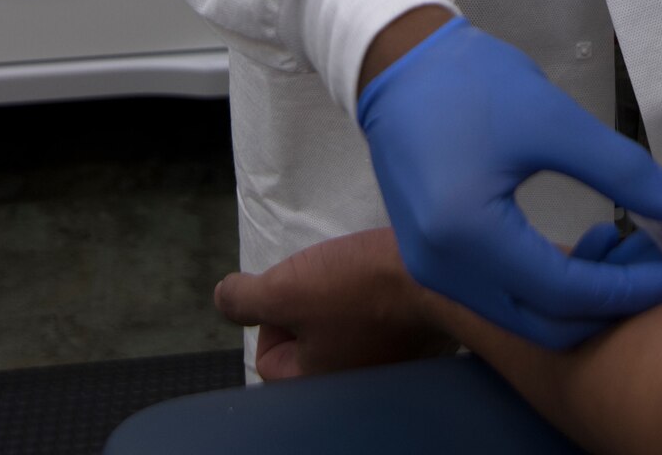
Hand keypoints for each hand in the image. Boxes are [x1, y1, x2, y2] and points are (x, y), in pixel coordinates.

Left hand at [214, 229, 454, 379]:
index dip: (277, 313)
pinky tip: (385, 284)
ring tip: (360, 279)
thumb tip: (222, 298)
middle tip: (332, 281)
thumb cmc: (360, 286)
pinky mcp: (415, 347)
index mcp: (315, 386)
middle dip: (312, 309)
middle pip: (307, 345)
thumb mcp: (287, 288)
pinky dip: (376, 305)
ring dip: (344, 304)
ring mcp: (386, 371)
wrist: (439, 272)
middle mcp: (350, 390)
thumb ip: (245, 298)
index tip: (305, 288)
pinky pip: (377, 326)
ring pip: (343, 333)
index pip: (270, 356)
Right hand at [357, 18, 661, 347]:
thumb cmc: (473, 83)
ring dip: (583, 296)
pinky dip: (551, 285)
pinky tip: (584, 245)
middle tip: (659, 263)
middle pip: (546, 324)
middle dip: (611, 301)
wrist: (400, 64)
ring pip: (526, 317)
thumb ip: (620, 170)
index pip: (566, 294)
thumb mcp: (554, 119)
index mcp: (468, 236)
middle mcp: (443, 272)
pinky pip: (504, 296)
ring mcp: (433, 272)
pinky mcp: (434, 261)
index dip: (630, 288)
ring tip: (626, 247)